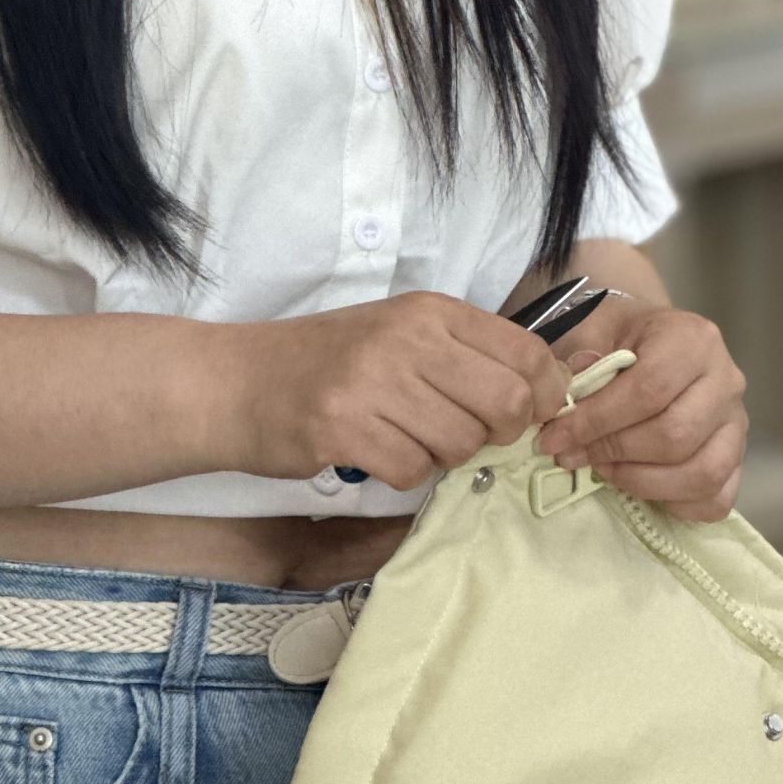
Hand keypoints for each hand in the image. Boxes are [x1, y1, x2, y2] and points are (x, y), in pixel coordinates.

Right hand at [234, 293, 571, 489]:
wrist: (238, 381)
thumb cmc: (328, 361)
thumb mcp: (400, 333)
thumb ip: (464, 354)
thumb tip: (543, 392)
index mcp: (429, 311)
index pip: (526, 352)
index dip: (544, 393)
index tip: (528, 414)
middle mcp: (407, 337)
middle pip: (506, 402)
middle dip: (498, 433)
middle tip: (467, 434)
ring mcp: (374, 381)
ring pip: (461, 443)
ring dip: (444, 456)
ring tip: (409, 438)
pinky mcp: (344, 427)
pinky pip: (414, 470)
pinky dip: (405, 473)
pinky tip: (378, 453)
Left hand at [535, 304, 747, 521]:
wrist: (655, 344)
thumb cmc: (623, 339)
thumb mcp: (596, 332)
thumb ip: (581, 364)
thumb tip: (568, 401)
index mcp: (693, 340)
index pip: (649, 390)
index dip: (597, 421)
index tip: (555, 439)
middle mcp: (726, 380)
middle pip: (675, 436)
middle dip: (614, 453)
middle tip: (573, 455)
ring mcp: (737, 422)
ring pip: (700, 473)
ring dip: (641, 482)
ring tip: (604, 469)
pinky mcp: (738, 458)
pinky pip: (716, 498)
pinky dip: (676, 503)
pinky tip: (641, 485)